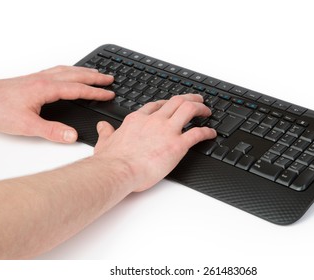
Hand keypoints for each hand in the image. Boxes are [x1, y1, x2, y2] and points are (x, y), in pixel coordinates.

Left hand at [0, 66, 113, 142]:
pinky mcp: (31, 80)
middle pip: (75, 74)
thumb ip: (52, 131)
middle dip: (95, 77)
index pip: (78, 89)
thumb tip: (72, 135)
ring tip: (94, 72)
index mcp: (46, 89)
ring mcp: (37, 78)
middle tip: (109, 78)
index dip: (96, 92)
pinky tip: (68, 73)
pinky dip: (69, 70)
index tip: (109, 93)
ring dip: (83, 71)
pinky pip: (56, 70)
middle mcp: (43, 80)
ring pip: (66, 70)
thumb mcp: (26, 126)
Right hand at [93, 94, 216, 191]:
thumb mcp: (105, 141)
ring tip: (206, 111)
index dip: (167, 103)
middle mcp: (154, 121)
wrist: (118, 170)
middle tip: (196, 100)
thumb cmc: (111, 160)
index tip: (172, 104)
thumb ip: (106, 132)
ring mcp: (167, 131)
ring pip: (189, 109)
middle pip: (176, 101)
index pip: (156, 105)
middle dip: (189, 98)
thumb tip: (102, 126)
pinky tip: (211, 133)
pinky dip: (207, 132)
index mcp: (138, 119)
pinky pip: (197, 133)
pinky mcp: (177, 145)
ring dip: (200, 108)